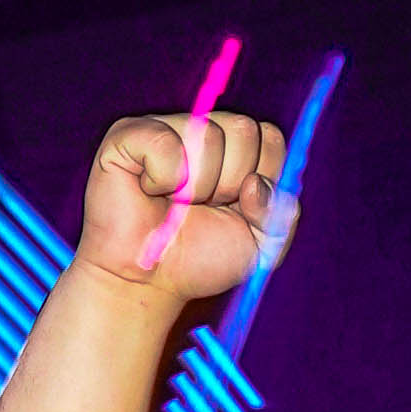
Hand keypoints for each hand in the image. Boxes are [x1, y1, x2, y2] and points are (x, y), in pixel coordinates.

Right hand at [75, 106, 275, 306]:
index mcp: (238, 148)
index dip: (261, 177)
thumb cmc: (200, 259)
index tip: (237, 206)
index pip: (269, 136)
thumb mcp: (261, 246)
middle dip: (229, 183)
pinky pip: (164, 142)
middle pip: (243, 129)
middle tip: (202, 206)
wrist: (148, 282)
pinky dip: (162, 178)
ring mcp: (166, 128)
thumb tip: (256, 183)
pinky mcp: (129, 135)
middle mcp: (204, 130)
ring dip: (196, 185)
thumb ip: (281, 215)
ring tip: (175, 202)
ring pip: (206, 134)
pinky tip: (149, 190)